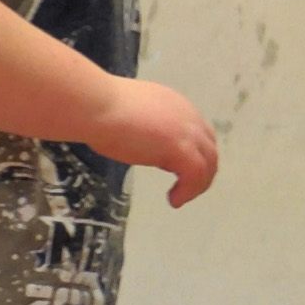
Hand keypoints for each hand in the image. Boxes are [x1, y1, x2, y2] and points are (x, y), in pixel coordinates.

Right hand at [88, 78, 220, 207]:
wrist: (95, 106)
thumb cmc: (100, 109)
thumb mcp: (131, 117)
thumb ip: (147, 129)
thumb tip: (146, 146)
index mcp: (174, 104)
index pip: (197, 132)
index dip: (194, 153)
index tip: (181, 170)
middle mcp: (187, 115)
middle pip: (208, 148)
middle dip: (202, 171)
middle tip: (187, 189)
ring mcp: (187, 131)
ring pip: (208, 164)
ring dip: (197, 184)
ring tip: (181, 197)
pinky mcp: (182, 149)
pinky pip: (196, 176)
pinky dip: (188, 191)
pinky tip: (173, 199)